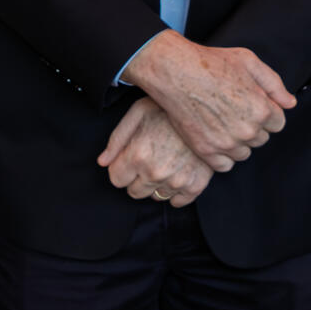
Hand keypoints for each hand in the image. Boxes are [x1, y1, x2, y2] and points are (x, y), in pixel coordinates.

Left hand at [97, 97, 213, 205]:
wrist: (207, 108)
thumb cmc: (169, 108)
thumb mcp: (138, 113)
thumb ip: (117, 139)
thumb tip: (103, 161)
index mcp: (138, 155)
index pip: (116, 180)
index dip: (121, 168)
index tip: (130, 159)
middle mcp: (155, 172)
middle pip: (135, 193)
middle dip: (137, 178)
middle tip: (149, 159)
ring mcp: (177, 181)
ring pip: (156, 197)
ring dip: (157, 184)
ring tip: (167, 161)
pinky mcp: (196, 185)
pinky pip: (178, 202)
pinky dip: (177, 191)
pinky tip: (179, 172)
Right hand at [121, 32, 295, 170]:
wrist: (176, 72)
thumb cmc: (212, 63)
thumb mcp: (249, 62)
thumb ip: (274, 84)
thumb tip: (290, 103)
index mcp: (261, 109)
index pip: (278, 124)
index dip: (265, 112)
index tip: (250, 104)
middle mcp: (247, 130)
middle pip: (261, 139)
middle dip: (252, 126)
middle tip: (233, 110)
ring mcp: (226, 143)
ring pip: (244, 153)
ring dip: (238, 142)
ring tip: (223, 122)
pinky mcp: (206, 151)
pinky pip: (225, 165)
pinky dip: (222, 155)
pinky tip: (215, 137)